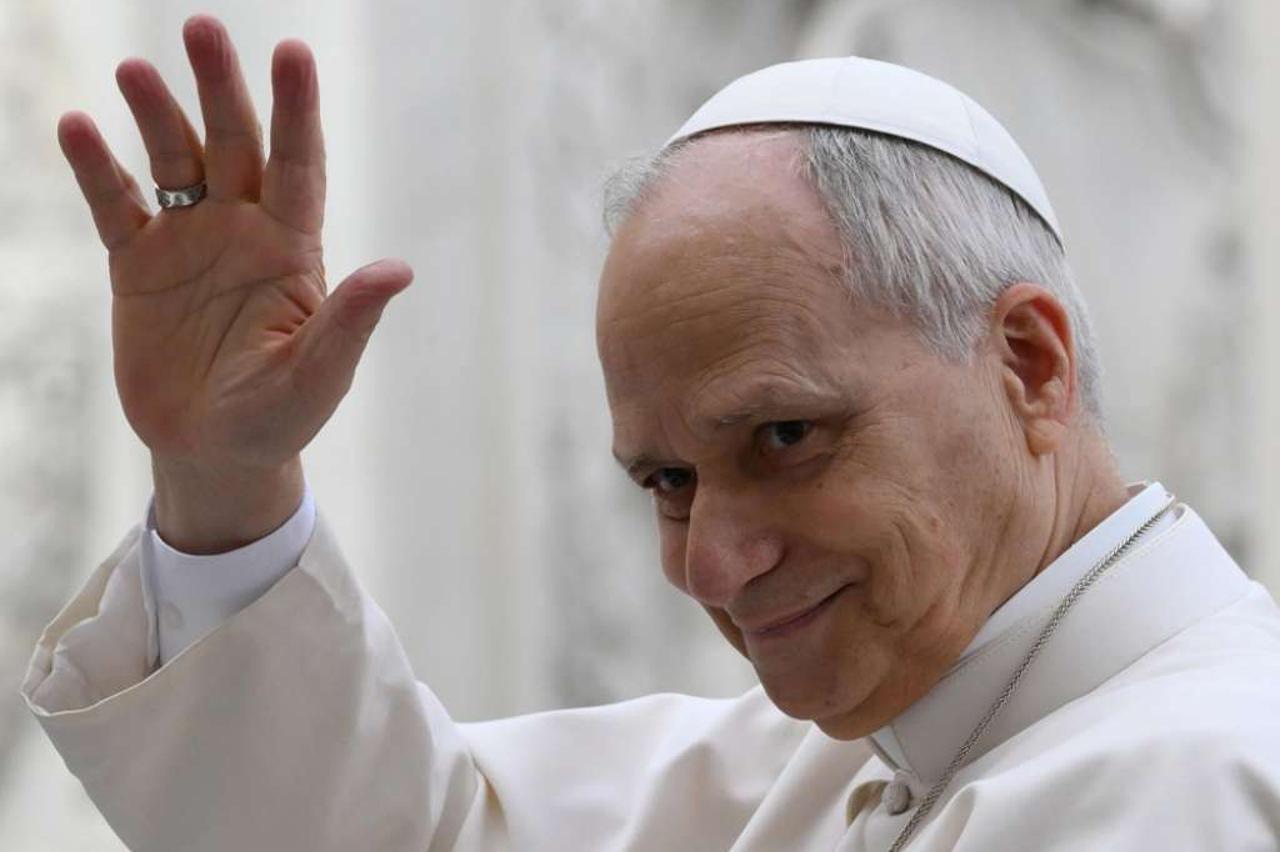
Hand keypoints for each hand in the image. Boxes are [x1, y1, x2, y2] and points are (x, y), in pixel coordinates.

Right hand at [58, 15, 410, 549]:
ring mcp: (190, 241)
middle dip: (222, 87)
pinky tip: (77, 128)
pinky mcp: (138, 264)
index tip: (294, 53)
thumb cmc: (280, 416)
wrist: (213, 450)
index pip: (300, 164)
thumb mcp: (318, 373)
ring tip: (136, 70)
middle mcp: (244, 230)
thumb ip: (349, 321)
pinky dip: (97, 168)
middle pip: (234, 143)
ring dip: (156, 114)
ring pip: (173, 160)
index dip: (297, 110)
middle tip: (204, 26)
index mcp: (294, 249)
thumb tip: (399, 270)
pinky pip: (116, 204)